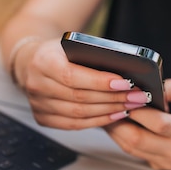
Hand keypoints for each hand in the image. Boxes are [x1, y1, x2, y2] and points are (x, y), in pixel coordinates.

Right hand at [14, 38, 150, 129]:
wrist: (32, 62)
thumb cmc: (60, 52)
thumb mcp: (72, 44)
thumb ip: (92, 55)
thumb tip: (126, 71)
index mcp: (42, 61)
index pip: (73, 76)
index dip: (101, 82)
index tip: (127, 82)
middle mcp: (36, 85)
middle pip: (79, 98)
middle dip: (113, 98)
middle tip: (138, 96)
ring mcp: (37, 105)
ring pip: (79, 114)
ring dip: (109, 111)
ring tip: (132, 105)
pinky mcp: (42, 118)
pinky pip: (74, 125)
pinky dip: (98, 121)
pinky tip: (116, 115)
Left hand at [104, 79, 170, 169]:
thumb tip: (149, 83)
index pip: (159, 124)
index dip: (139, 111)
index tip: (126, 96)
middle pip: (137, 140)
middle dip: (118, 120)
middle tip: (107, 104)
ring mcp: (165, 162)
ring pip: (130, 148)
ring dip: (115, 130)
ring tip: (107, 111)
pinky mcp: (157, 166)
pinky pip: (134, 152)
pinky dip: (122, 137)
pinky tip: (117, 123)